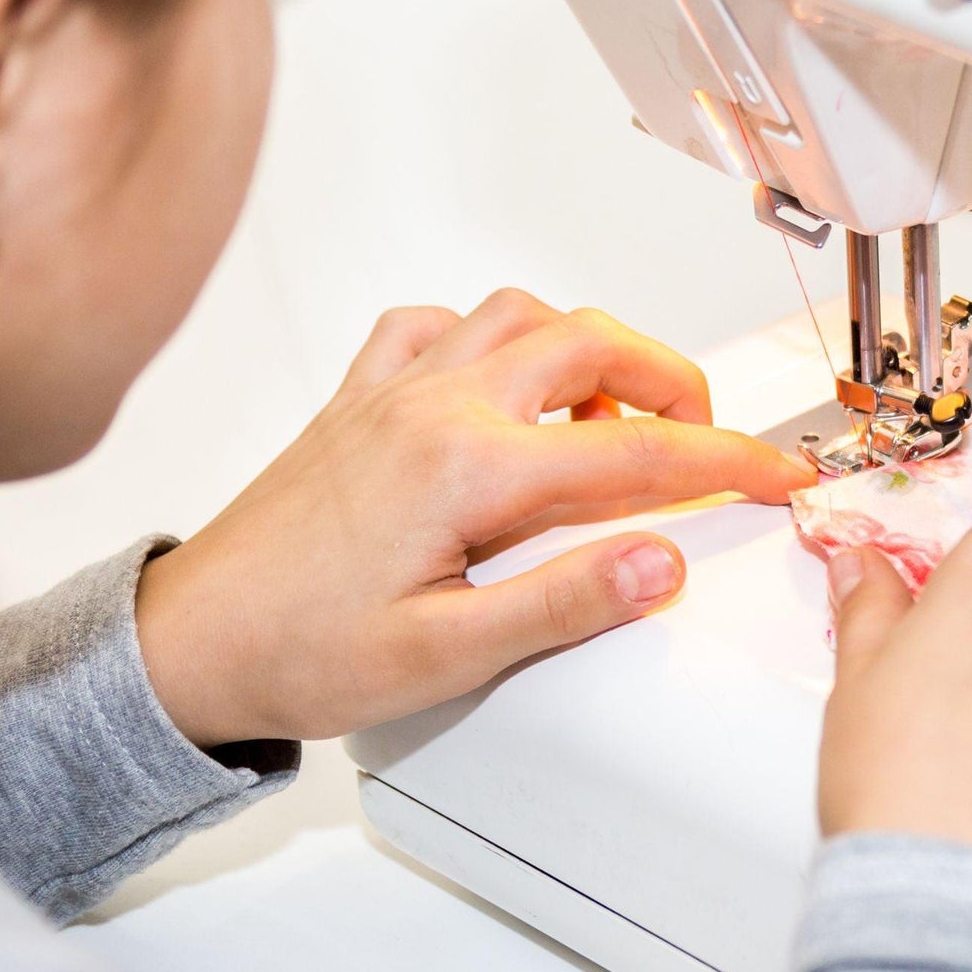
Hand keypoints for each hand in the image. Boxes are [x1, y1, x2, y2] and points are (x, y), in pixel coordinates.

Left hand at [136, 288, 814, 744]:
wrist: (193, 641)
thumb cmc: (300, 651)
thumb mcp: (443, 657)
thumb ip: (562, 604)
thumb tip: (660, 562)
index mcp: (467, 469)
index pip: (635, 452)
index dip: (725, 461)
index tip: (778, 474)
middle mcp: (434, 407)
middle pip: (589, 345)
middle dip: (672, 378)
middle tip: (704, 437)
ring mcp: (393, 391)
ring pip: (517, 314)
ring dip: (585, 344)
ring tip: (615, 408)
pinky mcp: (359, 398)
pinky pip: (430, 325)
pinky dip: (484, 333)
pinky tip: (497, 381)